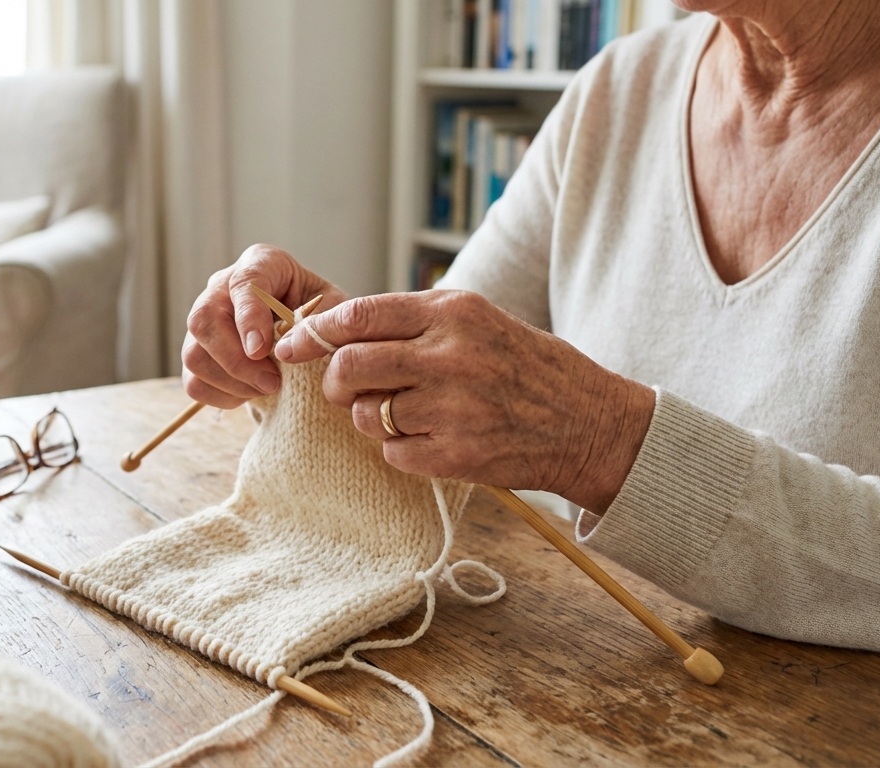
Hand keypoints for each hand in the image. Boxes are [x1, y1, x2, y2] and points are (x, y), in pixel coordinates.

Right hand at [182, 244, 347, 407]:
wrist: (306, 328)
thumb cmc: (320, 313)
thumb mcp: (334, 307)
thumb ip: (320, 321)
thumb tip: (288, 348)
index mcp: (261, 264)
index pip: (243, 284)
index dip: (249, 318)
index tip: (261, 350)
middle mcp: (222, 287)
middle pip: (204, 320)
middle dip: (235, 360)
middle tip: (271, 382)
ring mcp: (205, 320)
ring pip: (193, 355)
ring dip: (232, 382)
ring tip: (266, 388)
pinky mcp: (198, 351)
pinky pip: (193, 381)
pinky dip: (222, 395)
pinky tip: (250, 392)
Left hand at [274, 290, 654, 512]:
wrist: (589, 424)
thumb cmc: (525, 368)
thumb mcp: (478, 321)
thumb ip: (414, 320)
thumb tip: (336, 328)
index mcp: (453, 312)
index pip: (360, 315)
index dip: (314, 334)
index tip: (290, 346)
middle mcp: (451, 355)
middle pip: (350, 366)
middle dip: (337, 382)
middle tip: (348, 390)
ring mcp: (454, 408)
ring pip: (368, 415)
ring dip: (373, 418)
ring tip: (408, 414)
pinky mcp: (457, 455)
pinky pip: (393, 452)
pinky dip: (401, 449)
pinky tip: (434, 439)